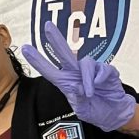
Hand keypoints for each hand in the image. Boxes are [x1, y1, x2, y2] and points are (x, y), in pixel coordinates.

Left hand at [21, 20, 135, 131]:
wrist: (113, 112)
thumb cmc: (94, 109)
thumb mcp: (82, 109)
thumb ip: (78, 98)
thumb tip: (75, 86)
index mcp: (66, 82)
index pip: (49, 70)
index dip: (37, 60)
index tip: (25, 48)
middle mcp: (76, 73)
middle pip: (65, 53)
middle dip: (56, 39)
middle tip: (47, 26)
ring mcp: (92, 70)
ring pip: (86, 63)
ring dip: (87, 78)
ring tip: (89, 93)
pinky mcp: (106, 70)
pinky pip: (102, 68)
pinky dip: (100, 77)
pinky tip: (99, 85)